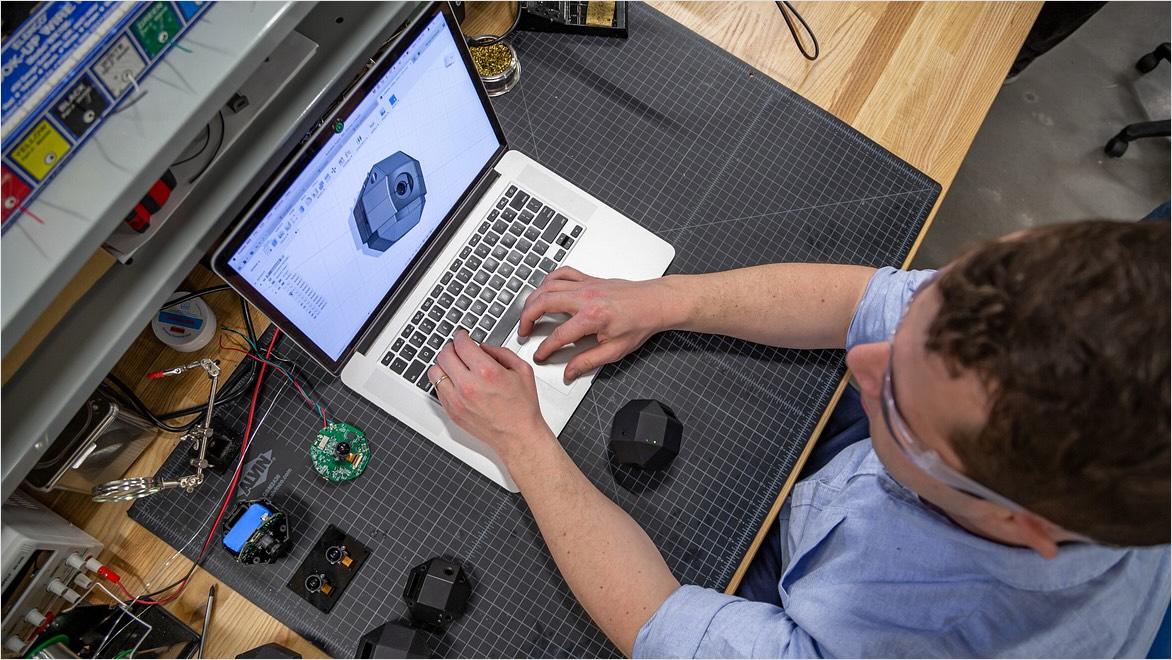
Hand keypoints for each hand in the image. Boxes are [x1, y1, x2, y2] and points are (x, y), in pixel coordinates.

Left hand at [428, 330, 552, 460]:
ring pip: (435, 371)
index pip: (461, 344)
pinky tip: (455, 381)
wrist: (518, 436)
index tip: (462, 336)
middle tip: (458, 348)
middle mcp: (468, 386)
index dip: (461, 336)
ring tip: (454, 365)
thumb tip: (484, 347)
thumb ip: (501, 352)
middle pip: (444, 355)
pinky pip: (437, 389)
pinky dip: (443, 381)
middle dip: (451, 347)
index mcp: (487, 372)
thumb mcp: (522, 370)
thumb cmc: (522, 408)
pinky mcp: (452, 411)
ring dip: (444, 364)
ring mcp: (457, 400)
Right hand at [519, 267, 678, 382]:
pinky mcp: (589, 279)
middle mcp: (585, 297)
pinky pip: (562, 273)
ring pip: (548, 286)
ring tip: (527, 314)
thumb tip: (570, 372)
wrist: (655, 302)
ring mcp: (586, 285)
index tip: (540, 355)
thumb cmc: (640, 323)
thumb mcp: (615, 350)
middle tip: (523, 331)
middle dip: (527, 318)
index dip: (545, 348)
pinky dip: (548, 280)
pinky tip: (544, 290)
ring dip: (533, 299)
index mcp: (592, 317)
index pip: (559, 335)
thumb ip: (588, 361)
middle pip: (544, 303)